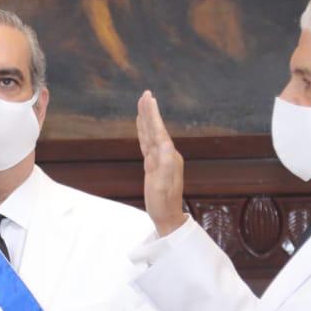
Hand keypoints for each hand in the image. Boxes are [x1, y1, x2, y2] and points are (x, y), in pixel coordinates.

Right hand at [137, 91, 186, 236]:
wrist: (167, 216)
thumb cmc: (163, 202)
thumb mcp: (163, 184)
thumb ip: (165, 163)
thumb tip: (164, 143)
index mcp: (168, 156)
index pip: (158, 131)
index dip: (153, 115)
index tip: (149, 99)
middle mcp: (166, 154)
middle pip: (155, 128)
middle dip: (149, 111)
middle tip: (145, 94)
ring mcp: (159, 159)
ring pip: (151, 134)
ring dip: (147, 118)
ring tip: (143, 103)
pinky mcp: (153, 164)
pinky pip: (147, 143)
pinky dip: (144, 132)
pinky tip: (142, 125)